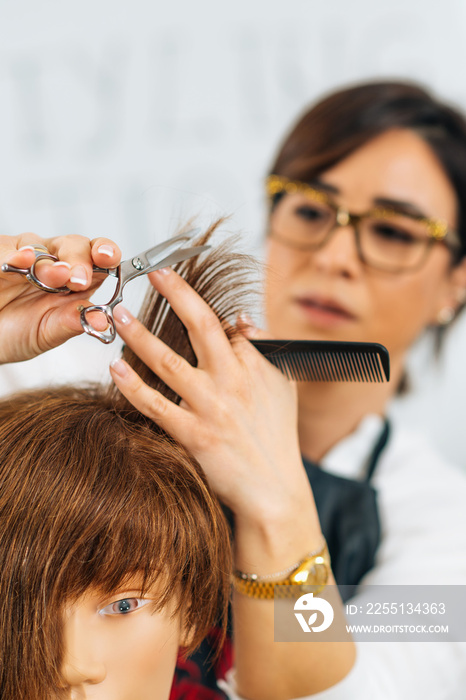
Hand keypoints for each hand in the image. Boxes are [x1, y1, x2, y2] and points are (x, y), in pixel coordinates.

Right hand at [0, 233, 120, 363]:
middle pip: (74, 246)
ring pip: (41, 247)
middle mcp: (54, 263)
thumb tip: (102, 321)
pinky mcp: (1, 254)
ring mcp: (26, 256)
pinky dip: (15, 254)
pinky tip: (22, 259)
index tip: (109, 258)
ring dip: (49, 263)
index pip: (99, 258)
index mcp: (76, 281)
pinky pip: (7, 249)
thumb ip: (72, 323)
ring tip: (55, 276)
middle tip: (78, 279)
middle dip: (79, 260)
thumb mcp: (48, 333)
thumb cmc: (18, 334)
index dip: (107, 253)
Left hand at [109, 266, 318, 534]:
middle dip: (176, 294)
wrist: (274, 489)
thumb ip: (263, 348)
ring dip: (140, 335)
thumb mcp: (283, 384)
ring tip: (118, 314)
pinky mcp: (193, 435)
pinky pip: (156, 406)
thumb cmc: (277, 436)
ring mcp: (210, 408)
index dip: (196, 299)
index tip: (173, 279)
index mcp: (253, 366)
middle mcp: (231, 381)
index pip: (225, 323)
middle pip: (200, 327)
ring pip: (169, 362)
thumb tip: (240, 319)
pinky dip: (133, 385)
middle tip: (152, 272)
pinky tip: (116, 367)